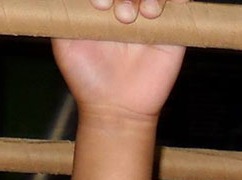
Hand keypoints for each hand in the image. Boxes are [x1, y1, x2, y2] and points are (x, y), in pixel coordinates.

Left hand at [53, 0, 185, 122]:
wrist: (117, 108)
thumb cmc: (88, 79)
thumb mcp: (64, 45)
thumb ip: (64, 15)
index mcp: (103, 6)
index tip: (99, 5)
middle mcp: (126, 6)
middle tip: (119, 15)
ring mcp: (149, 16)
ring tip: (132, 17)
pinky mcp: (171, 27)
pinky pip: (178, 2)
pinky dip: (169, 0)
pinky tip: (153, 14)